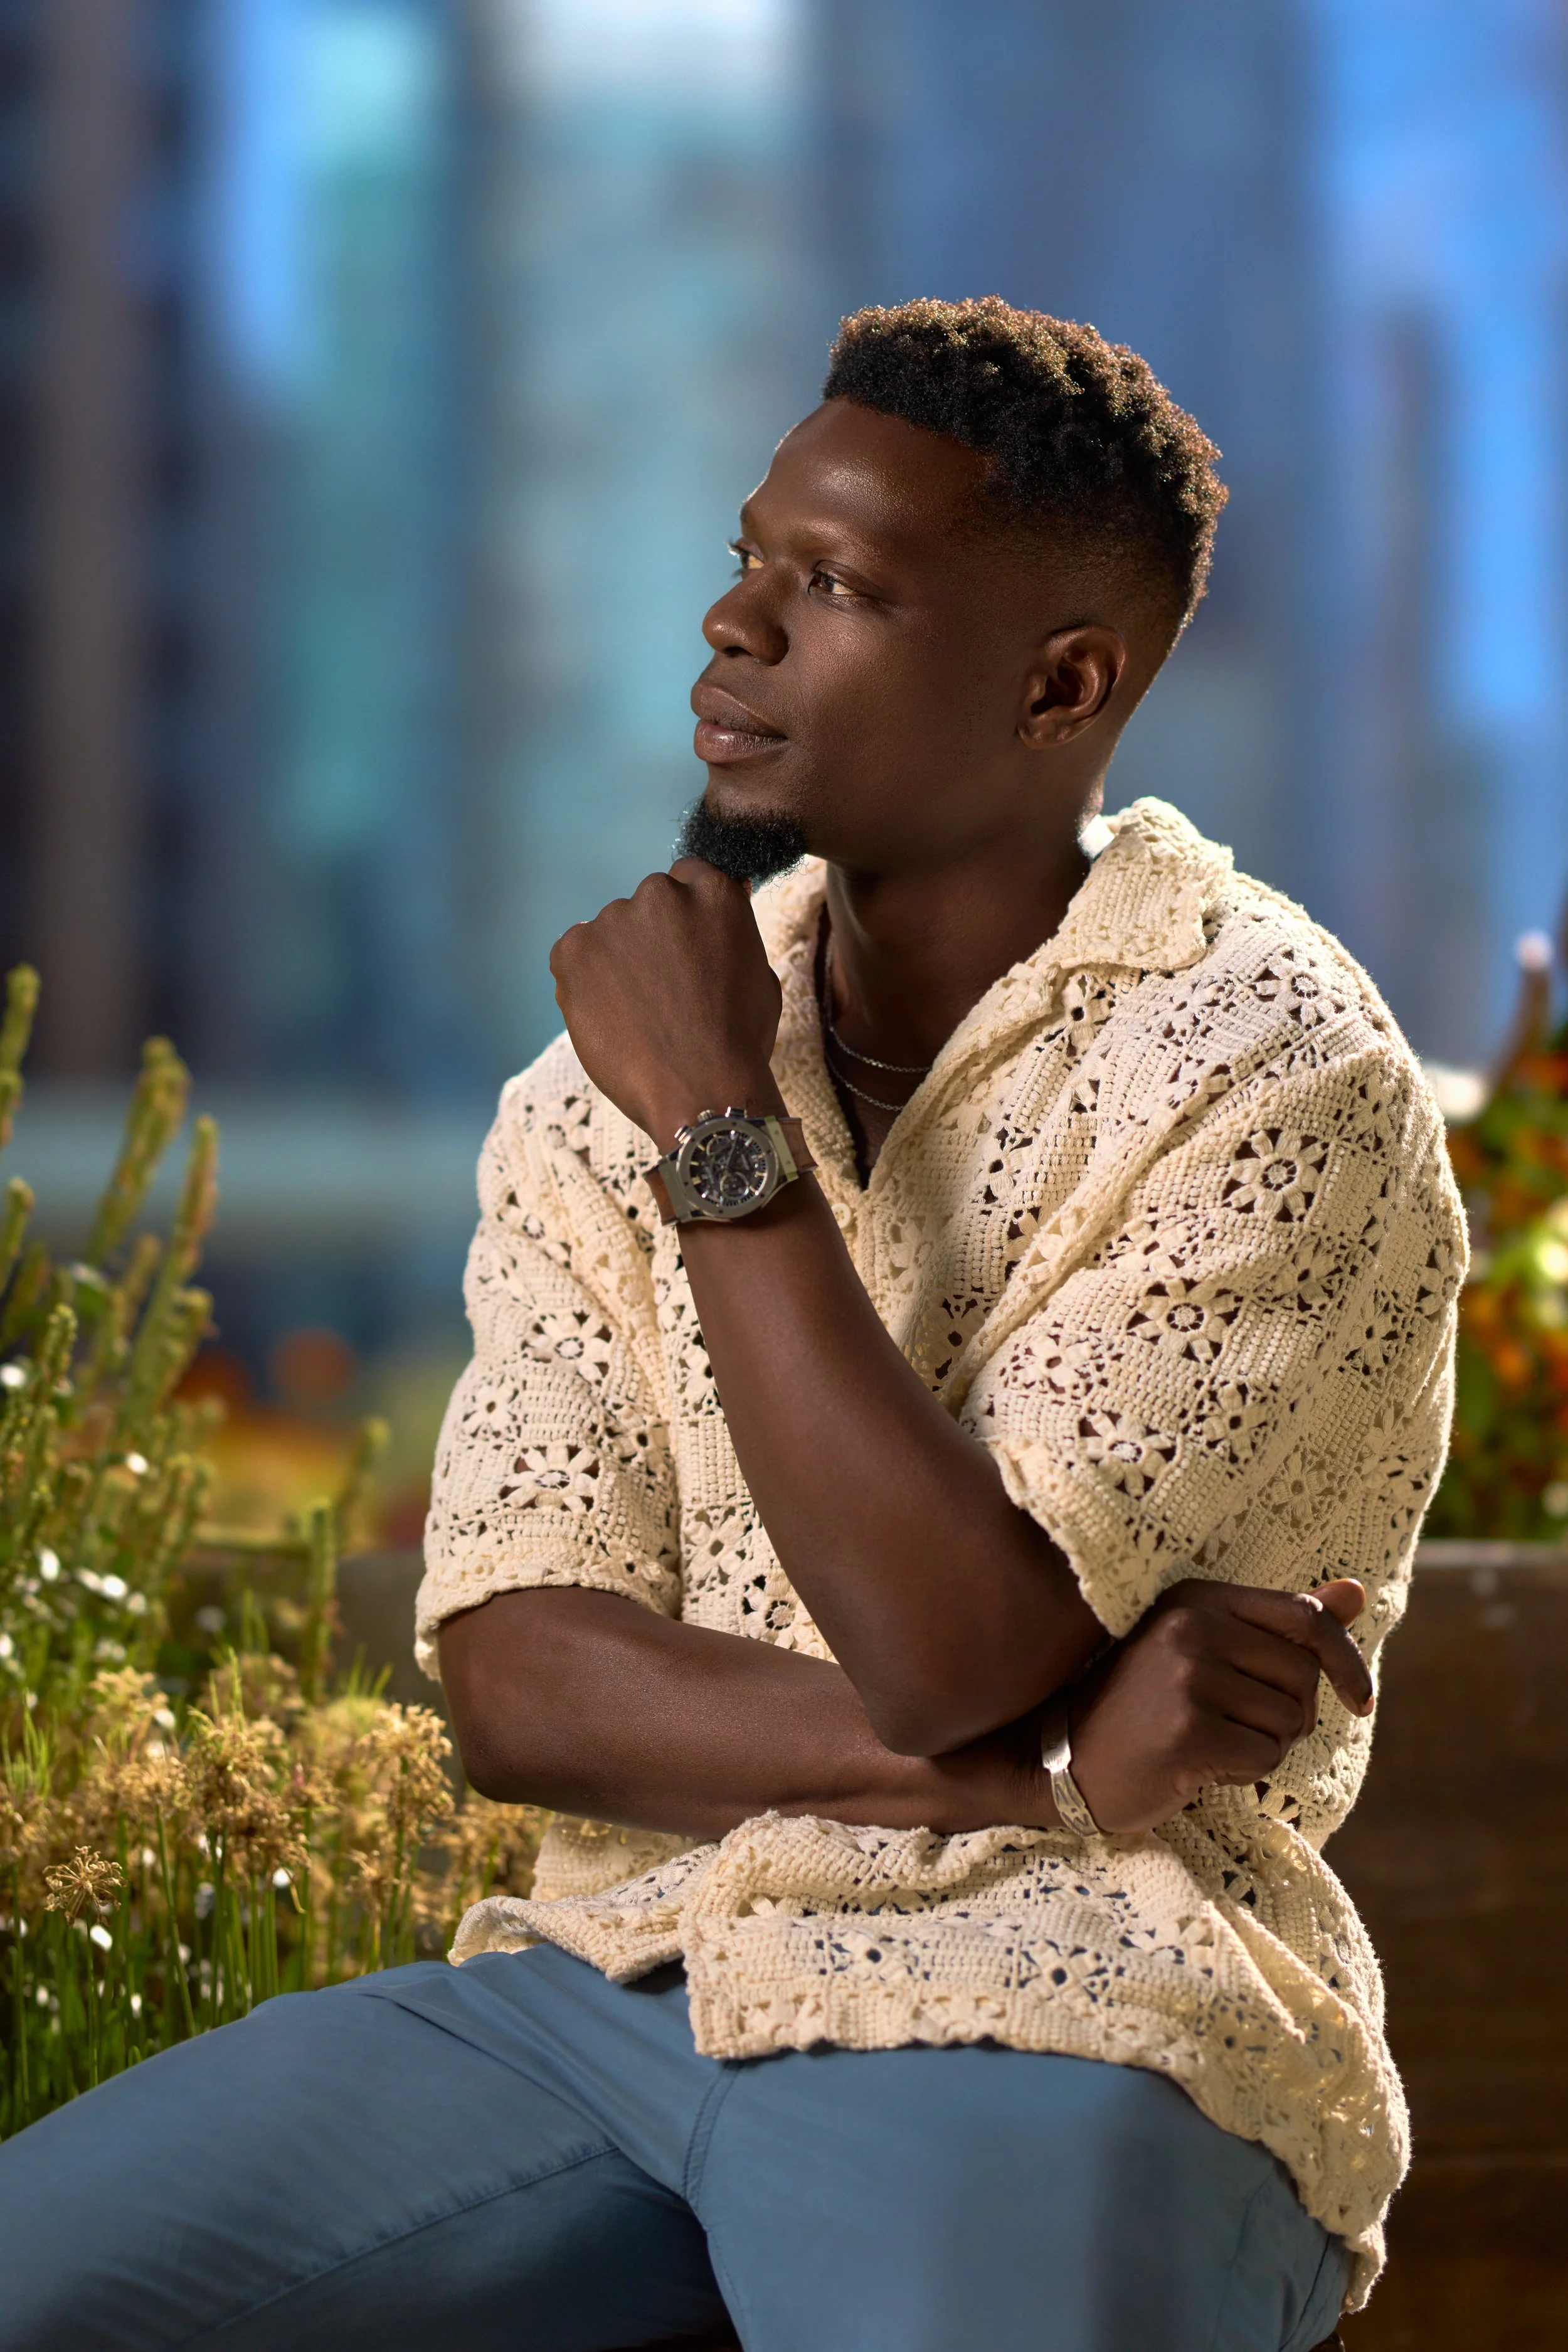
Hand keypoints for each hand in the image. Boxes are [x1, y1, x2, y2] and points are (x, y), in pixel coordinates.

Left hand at [549, 859, 785, 1147]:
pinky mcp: (573, 950)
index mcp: (713, 891)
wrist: (700, 1092)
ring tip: (639, 1015)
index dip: (685, 918)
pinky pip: (574, 956)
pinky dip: (585, 982)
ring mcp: (613, 919)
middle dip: (652, 939)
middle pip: (648, 904)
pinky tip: (611, 1017)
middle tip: (664, 993)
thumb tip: (718, 911)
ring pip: (611, 933)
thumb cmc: (739, 1041)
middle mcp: (661, 893)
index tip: (685, 949)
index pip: (688, 879)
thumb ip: (729, 933)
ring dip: (619, 962)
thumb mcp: (758, 972)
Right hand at [1062, 1578, 1372, 1835]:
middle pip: (1304, 1675)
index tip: (1359, 1700)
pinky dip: (1245, 1774)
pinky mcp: (1186, 1732)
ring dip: (1265, 1745)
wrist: (1067, 1762)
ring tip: (1210, 1743)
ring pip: (1289, 1720)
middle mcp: (1190, 1627)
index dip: (1345, 1660)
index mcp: (1197, 1597)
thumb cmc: (1146, 1705)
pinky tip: (1200, 1767)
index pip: (1305, 1617)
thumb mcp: (1207, 1648)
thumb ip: (1281, 1622)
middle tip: (1241, 1728)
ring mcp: (1186, 1678)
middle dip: (1292, 1713)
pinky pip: (1265, 1758)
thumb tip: (1356, 1591)